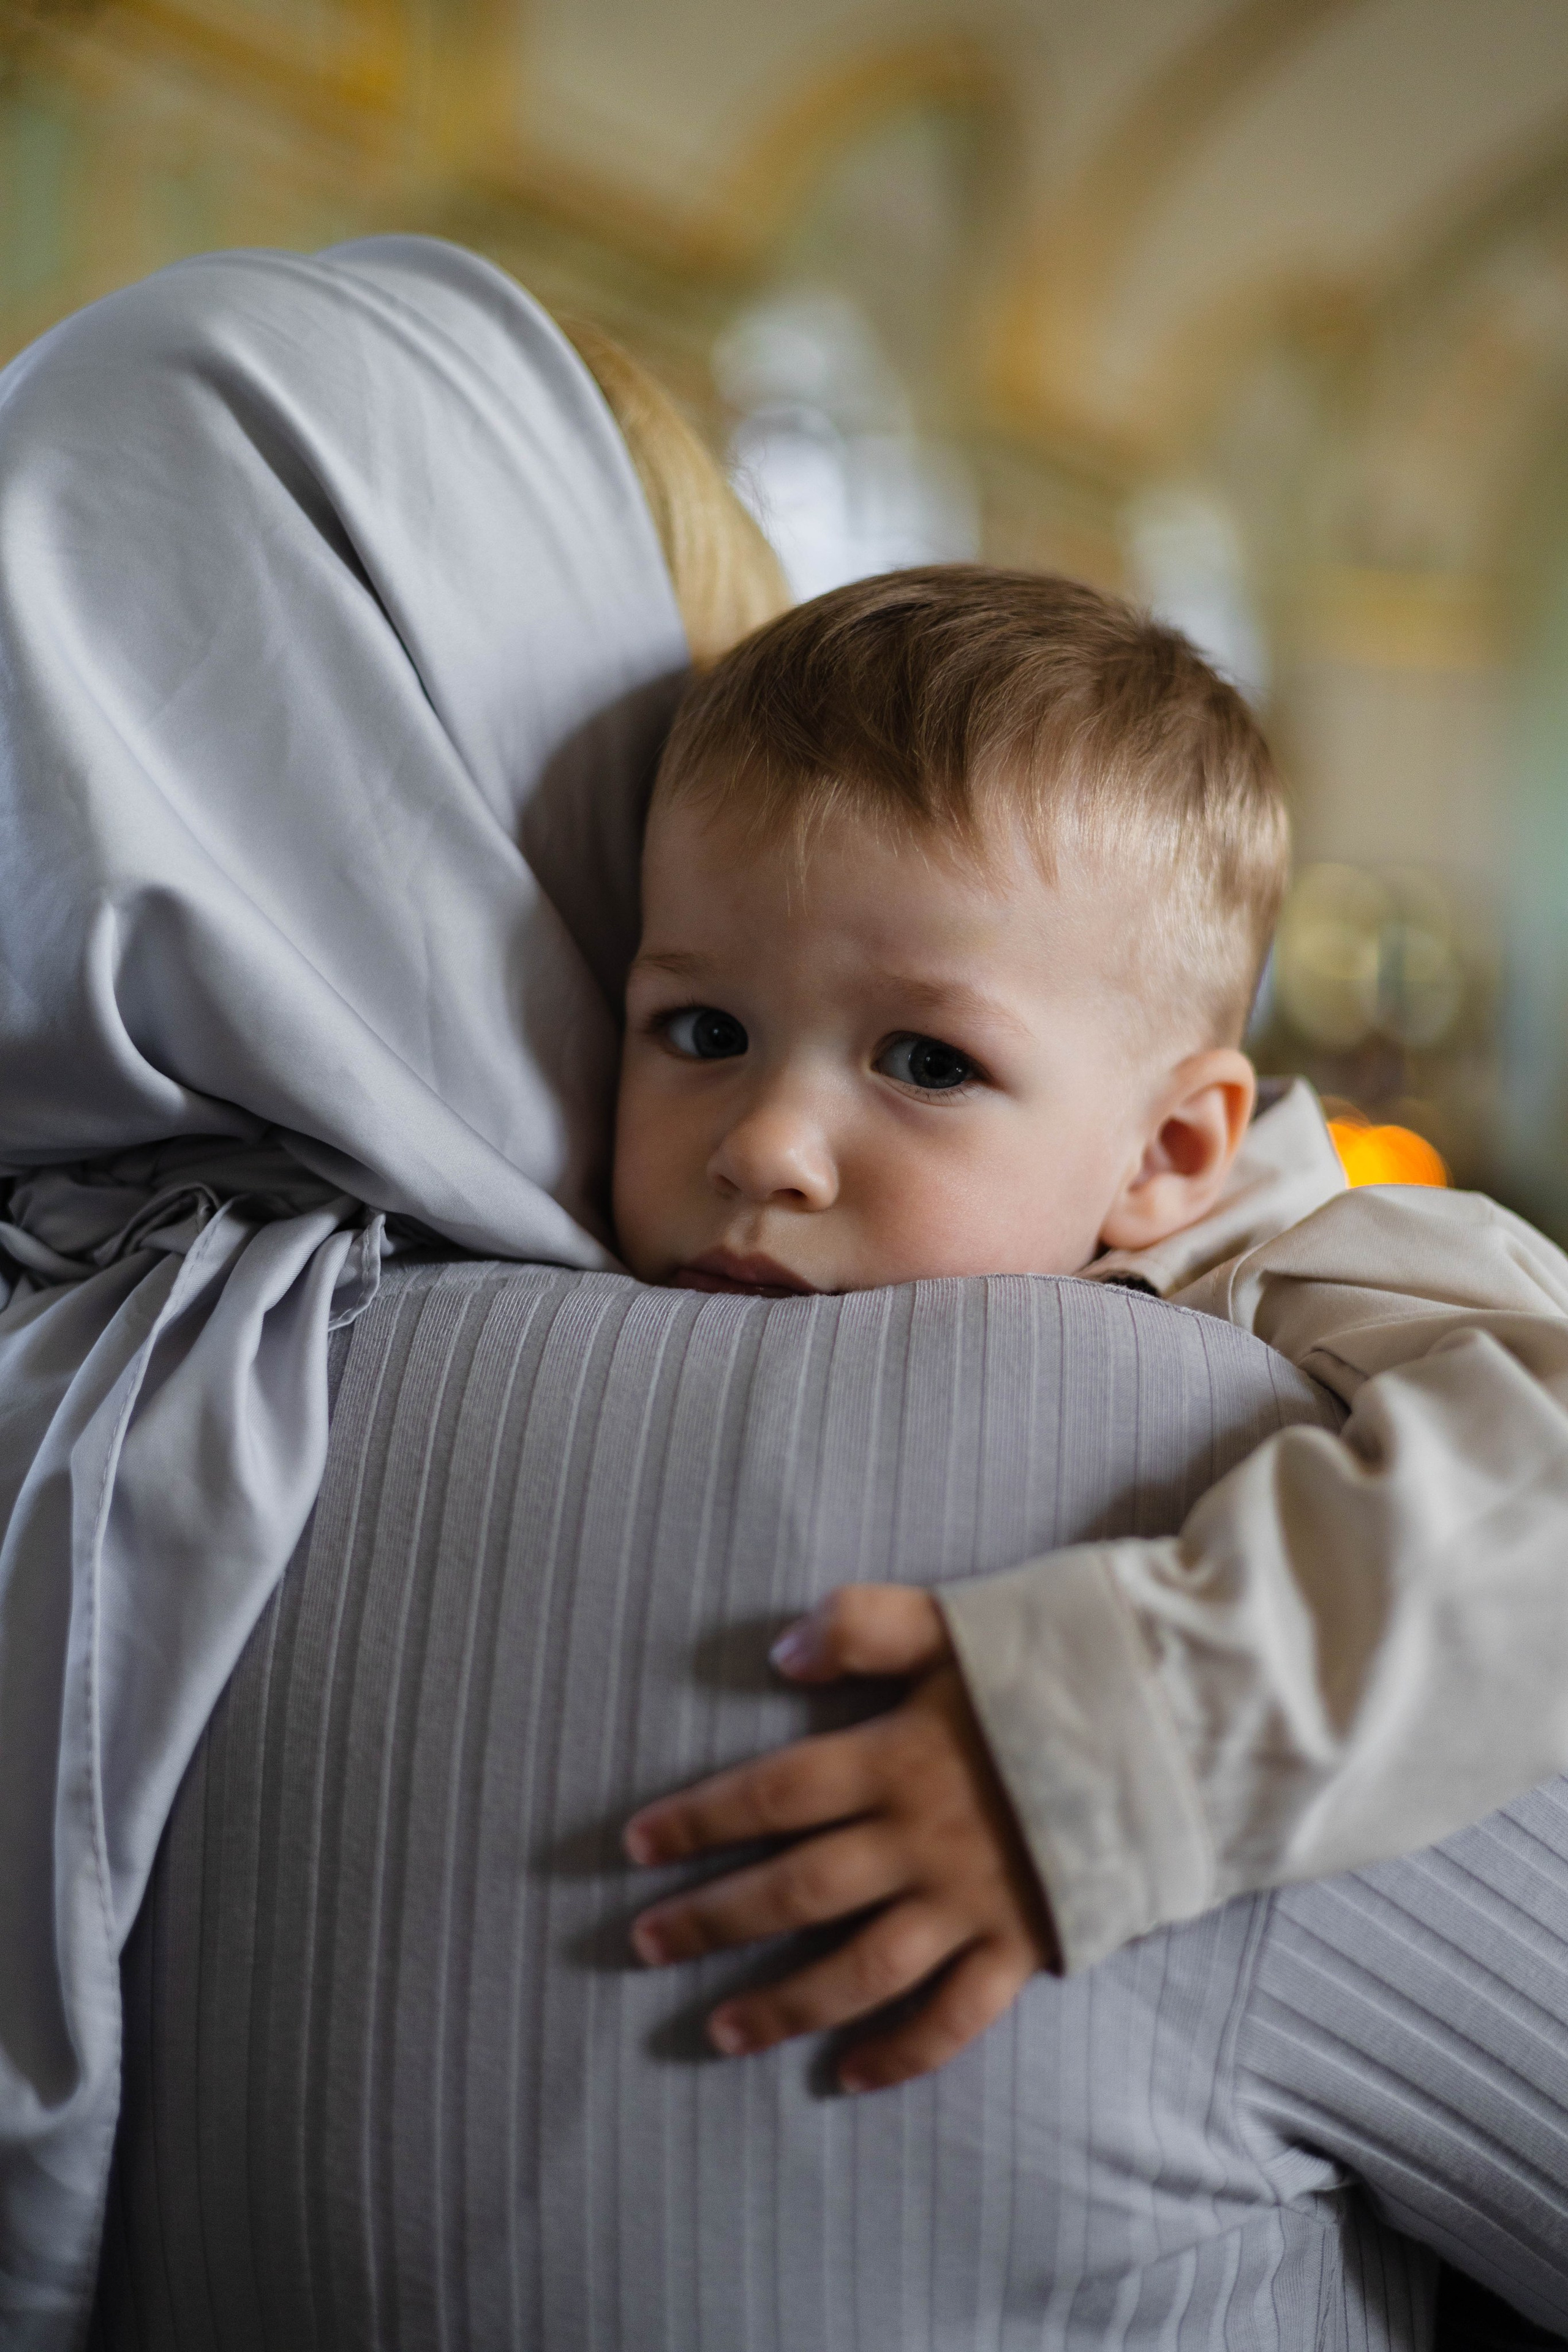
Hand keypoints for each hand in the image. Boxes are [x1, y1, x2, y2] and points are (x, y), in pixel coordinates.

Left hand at [623, 1584, 1055, 2093]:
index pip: (772, 1794)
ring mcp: (971, 1901)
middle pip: (796, 1890)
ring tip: (718, 2031)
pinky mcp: (1024, 1944)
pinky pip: (953, 2017)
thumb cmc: (1066, 1660)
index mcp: (895, 1757)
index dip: (699, 1818)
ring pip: (857, 1968)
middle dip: (713, 1920)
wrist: (1184, 1721)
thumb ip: (864, 1625)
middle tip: (645, 1944)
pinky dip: (900, 2054)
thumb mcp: (958, 1620)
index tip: (637, 1844)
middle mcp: (920, 1840)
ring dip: (783, 2003)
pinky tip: (849, 2078)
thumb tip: (780, 1655)